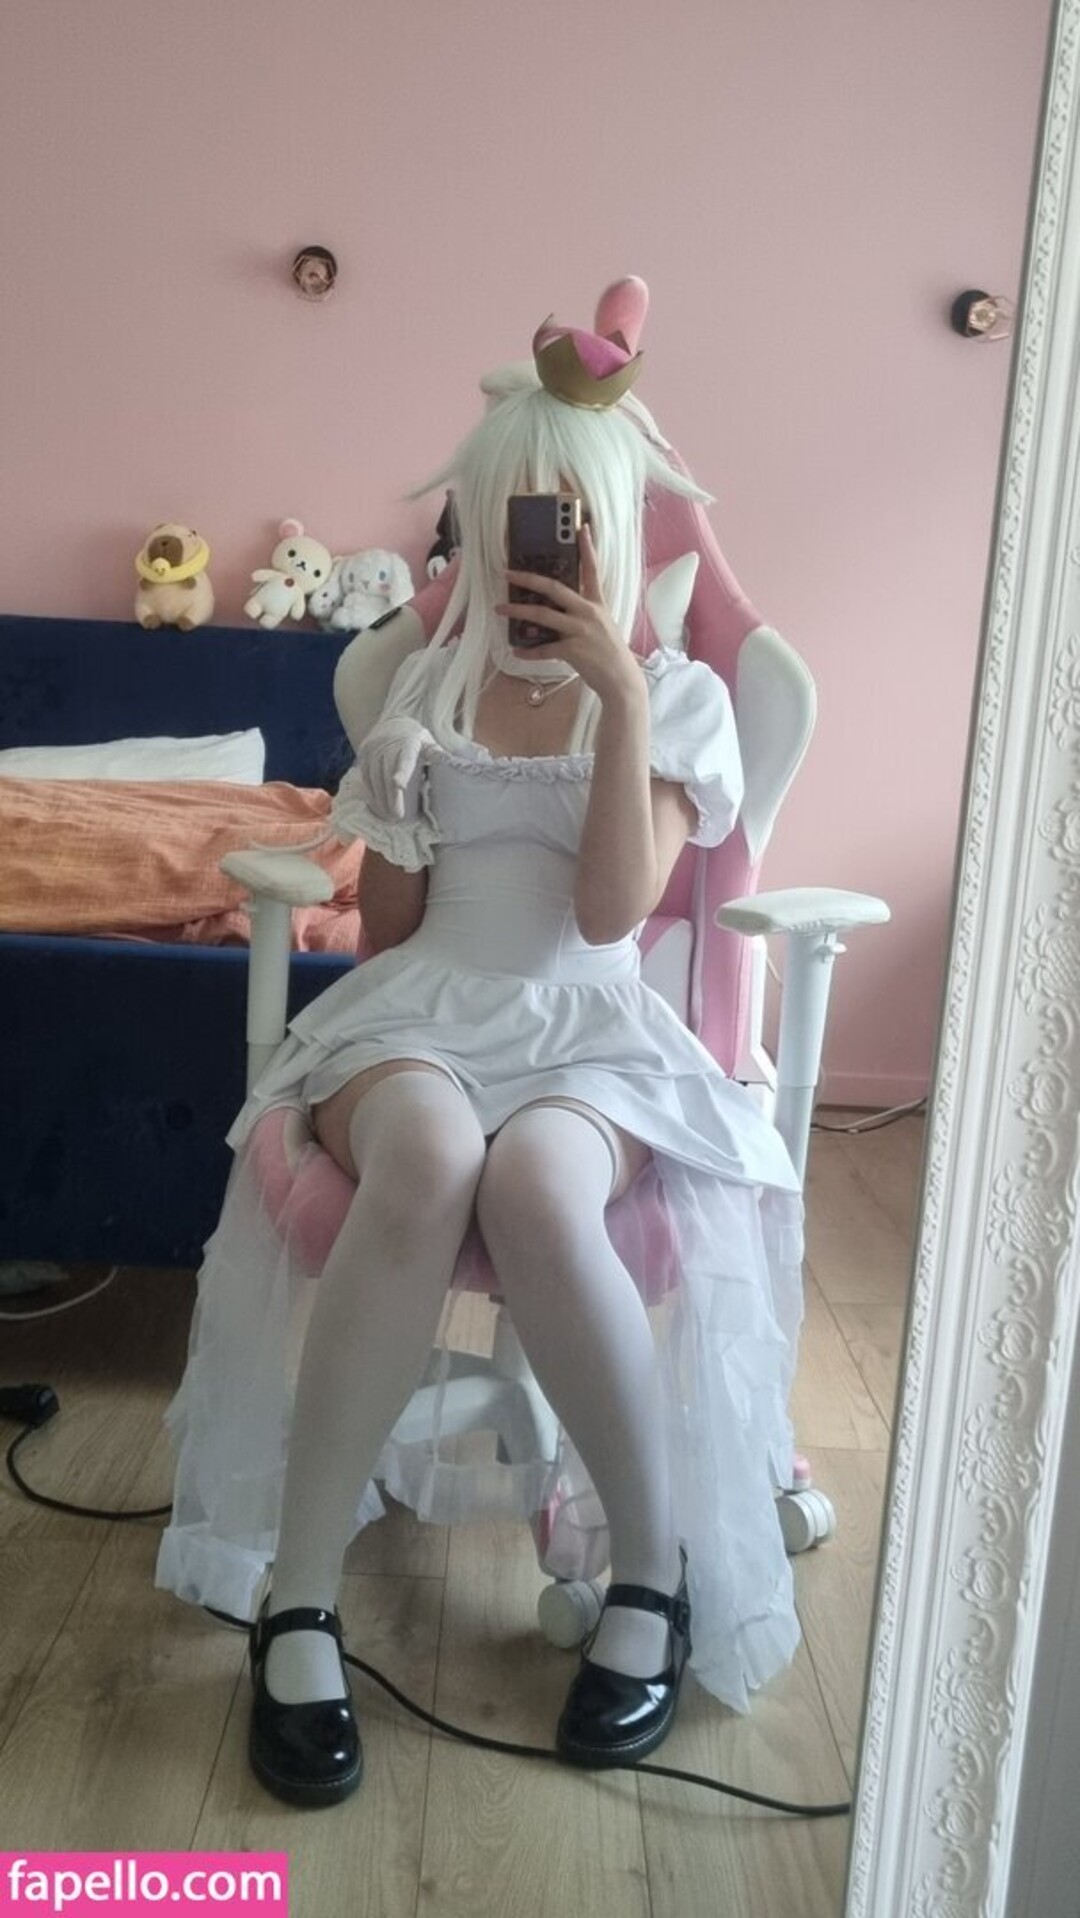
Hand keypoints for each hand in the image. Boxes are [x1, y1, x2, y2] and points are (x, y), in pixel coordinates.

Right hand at [353, 713, 436, 821]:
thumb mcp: (429, 743)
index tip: (399, 784)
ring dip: (380, 798)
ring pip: (375, 777)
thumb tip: (453, 764)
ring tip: (388, 816)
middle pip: (387, 774)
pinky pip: (365, 776)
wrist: (394, 723)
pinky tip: (377, 805)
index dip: (401, 771)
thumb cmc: (416, 740)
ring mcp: (374, 749)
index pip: (405, 759)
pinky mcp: (364, 754)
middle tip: (398, 816)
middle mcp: (388, 744)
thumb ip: (437, 755)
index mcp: (409, 743)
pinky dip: (371, 792)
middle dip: (392, 797)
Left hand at [496, 523, 644, 705]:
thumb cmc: (610, 655)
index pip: (592, 570)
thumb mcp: (601, 627)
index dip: (586, 548)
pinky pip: (544, 649)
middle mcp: (588, 613)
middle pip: (554, 588)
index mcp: (597, 604)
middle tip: (507, 573)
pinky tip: (517, 651)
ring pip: (542, 616)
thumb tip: (553, 612)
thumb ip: (582, 615)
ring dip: (518, 612)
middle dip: (528, 579)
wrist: (622, 681)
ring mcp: (580, 631)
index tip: (580, 527)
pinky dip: (529, 651)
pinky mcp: (574, 651)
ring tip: (500, 609)